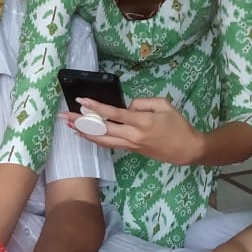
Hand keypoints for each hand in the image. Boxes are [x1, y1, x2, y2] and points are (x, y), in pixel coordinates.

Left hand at [59, 96, 201, 165]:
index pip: (113, 113)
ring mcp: (130, 145)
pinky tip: (86, 135)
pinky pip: (109, 144)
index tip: (81, 101)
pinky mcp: (131, 150)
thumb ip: (142, 102)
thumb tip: (126, 107)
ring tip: (70, 127)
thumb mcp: (164, 104)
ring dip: (84, 133)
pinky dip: (95, 139)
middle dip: (81, 123)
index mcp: (141, 121)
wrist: (186, 149)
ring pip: (102, 140)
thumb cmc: (177, 125)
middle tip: (64, 117)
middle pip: (101, 129)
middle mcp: (132, 135)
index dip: (96, 107)